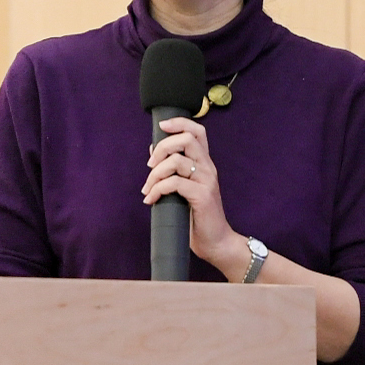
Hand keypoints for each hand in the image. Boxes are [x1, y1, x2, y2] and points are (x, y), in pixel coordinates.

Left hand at [143, 117, 245, 276]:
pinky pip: (174, 183)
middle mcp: (208, 168)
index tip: (162, 126)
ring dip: (155, 174)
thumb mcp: (182, 188)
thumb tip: (152, 149)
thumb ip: (171, 169)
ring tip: (148, 189)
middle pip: (187, 139)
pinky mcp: (202, 196)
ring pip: (177, 161)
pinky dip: (158, 190)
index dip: (180, 122)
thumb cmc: (196, 216)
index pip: (197, 131)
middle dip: (162, 148)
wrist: (216, 242)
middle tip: (150, 166)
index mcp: (204, 163)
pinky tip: (152, 200)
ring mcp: (207, 181)